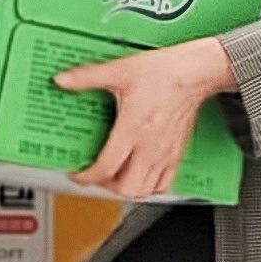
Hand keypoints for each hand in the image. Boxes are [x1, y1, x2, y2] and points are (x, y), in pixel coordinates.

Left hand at [56, 37, 234, 199]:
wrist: (196, 72)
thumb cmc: (165, 72)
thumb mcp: (120, 70)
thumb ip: (88, 77)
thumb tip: (64, 80)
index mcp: (133, 128)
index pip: (106, 168)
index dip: (86, 177)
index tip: (78, 173)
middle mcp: (150, 146)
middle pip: (126, 188)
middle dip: (106, 186)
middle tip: (96, 174)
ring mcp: (165, 153)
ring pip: (145, 191)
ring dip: (127, 188)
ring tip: (115, 177)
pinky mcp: (177, 153)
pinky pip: (164, 184)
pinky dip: (150, 187)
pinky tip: (140, 175)